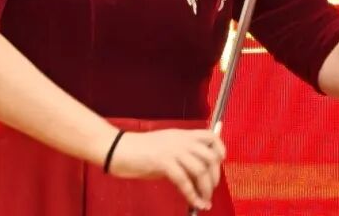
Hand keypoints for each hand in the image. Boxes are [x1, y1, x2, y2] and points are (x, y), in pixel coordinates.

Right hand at [105, 128, 226, 210]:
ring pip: (200, 170)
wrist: (118, 149)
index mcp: (182, 135)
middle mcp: (181, 141)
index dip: (220, 150)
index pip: (210, 136)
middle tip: (210, 190)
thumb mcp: (166, 148)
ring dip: (205, 189)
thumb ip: (182, 155)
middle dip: (215, 176)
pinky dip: (192, 195)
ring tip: (204, 200)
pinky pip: (184, 181)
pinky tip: (194, 203)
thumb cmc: (139, 150)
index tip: (220, 164)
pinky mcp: (163, 163)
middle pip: (210, 156)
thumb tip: (197, 173)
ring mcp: (172, 151)